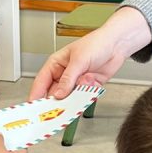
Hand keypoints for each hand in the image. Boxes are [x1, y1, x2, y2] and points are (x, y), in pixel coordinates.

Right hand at [29, 6, 151, 99]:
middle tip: (57, 109)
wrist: (117, 44)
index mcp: (56, 64)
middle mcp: (64, 74)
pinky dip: (88, 93)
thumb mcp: (78, 60)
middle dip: (57, 100)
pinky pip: (83, 97)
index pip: (41, 82)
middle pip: (54, 93)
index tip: (34, 107)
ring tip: (82, 87)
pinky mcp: (87, 87)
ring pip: (70, 97)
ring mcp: (76, 82)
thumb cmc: (96, 43)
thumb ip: (68, 79)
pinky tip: (93, 80)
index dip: (36, 94)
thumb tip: (59, 94)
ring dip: (76, 95)